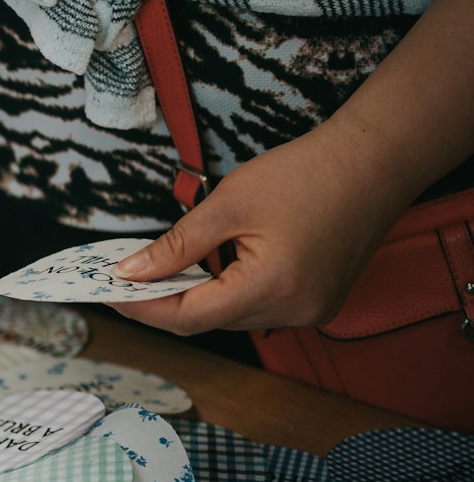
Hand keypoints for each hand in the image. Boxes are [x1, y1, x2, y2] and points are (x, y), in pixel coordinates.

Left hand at [109, 125, 410, 334]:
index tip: (106, 291)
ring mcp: (311, 311)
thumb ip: (176, 245)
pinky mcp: (318, 302)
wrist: (375, 161)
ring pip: (231, 316)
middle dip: (162, 302)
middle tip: (121, 279)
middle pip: (208, 321)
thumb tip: (131, 272)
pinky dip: (225, 292)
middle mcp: (294, 310)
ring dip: (193, 297)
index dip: (142, 307)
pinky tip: (202, 270)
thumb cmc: (307, 173)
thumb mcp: (229, 203)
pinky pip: (257, 307)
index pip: (188, 317)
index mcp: (271, 287)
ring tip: (154, 273)